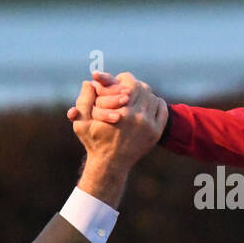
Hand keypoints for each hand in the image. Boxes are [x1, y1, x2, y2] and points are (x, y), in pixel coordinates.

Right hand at [67, 74, 162, 205]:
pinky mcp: (156, 132)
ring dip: (144, 94)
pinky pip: (161, 108)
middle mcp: (138, 119)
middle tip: (127, 87)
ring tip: (135, 96)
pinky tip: (146, 104)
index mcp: (122, 114)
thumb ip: (83, 101)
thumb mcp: (82, 123)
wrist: (110, 163)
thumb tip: (89, 82)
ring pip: (152, 97)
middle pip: (143, 88)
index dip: (124, 78)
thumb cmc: (95, 142)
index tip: (119, 80)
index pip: (130, 83)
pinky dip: (155, 103)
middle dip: (134, 85)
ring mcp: (149, 126)